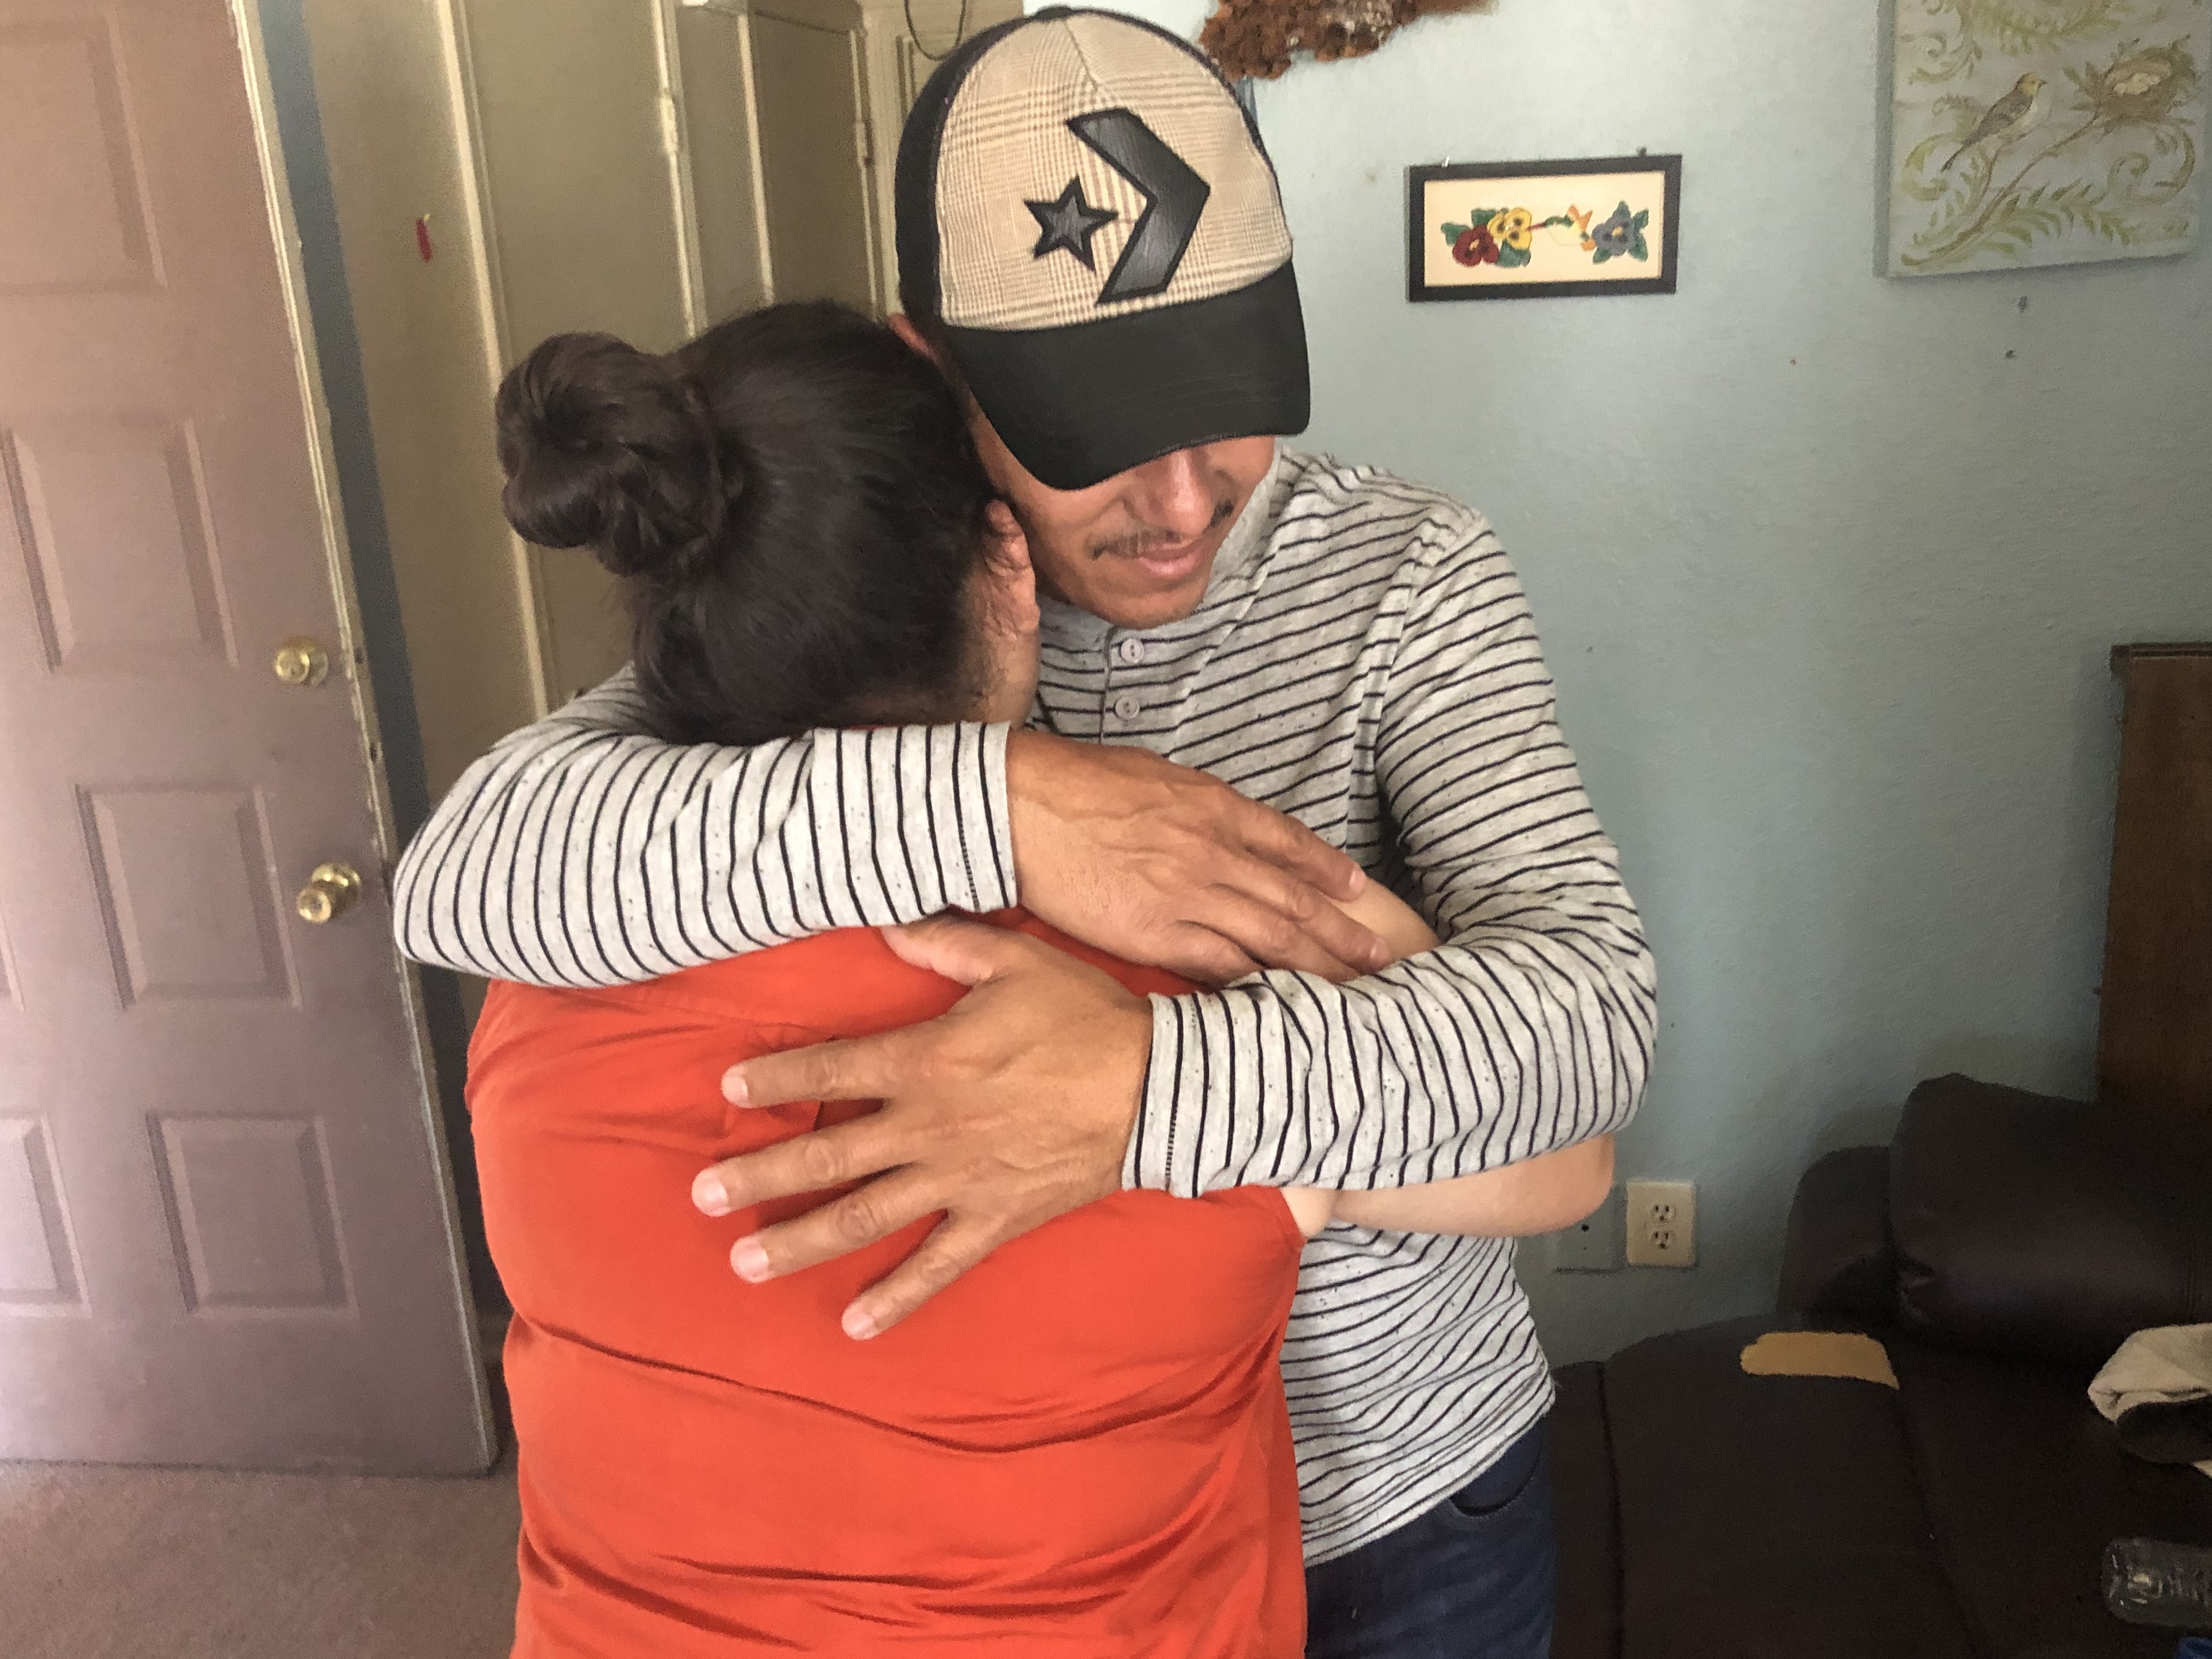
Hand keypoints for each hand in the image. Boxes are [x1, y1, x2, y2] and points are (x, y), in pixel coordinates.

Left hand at [694, 915, 1150, 1336]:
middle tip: (702, 1195)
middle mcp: (931, 1126)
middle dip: (761, 1174)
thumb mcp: (1016, 960)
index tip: (729, 1090)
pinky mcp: (996, 1219)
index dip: (778, 1077)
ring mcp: (960, 1180)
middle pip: (829, 1153)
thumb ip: (945, 943)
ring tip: (746, 1262)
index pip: (834, 1067)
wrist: (1160, 1087)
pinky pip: (937, 1265)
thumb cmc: (1088, 1017)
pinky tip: (853, 1324)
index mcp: (929, 1060)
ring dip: (801, 1240)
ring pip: (865, 1216)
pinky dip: (896, 1297)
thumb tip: (886, 923)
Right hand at [1006, 730, 1387, 983]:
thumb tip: (1215, 820)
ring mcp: (1188, 895)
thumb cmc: (1074, 782)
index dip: (1327, 870)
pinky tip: (1278, 1003)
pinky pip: (1218, 966)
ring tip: (1350, 989)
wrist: (1020, 805)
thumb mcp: (1152, 775)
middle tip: (1379, 958)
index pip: (1289, 844)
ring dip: (1314, 967)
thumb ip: (1194, 804)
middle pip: (1293, 901)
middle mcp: (1214, 852)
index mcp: (1214, 807)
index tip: (1357, 891)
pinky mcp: (1154, 933)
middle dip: (1342, 933)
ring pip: (1269, 939)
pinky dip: (1253, 986)